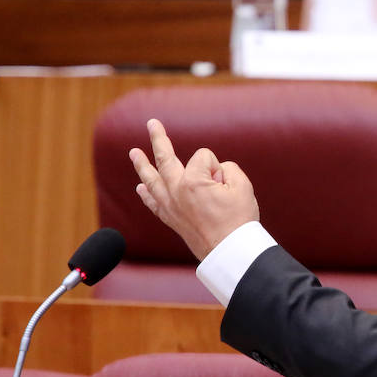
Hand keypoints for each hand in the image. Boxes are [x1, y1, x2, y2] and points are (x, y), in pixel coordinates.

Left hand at [129, 118, 258, 259]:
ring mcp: (171, 206)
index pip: (204, 157)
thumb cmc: (238, 220)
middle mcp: (176, 191)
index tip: (226, 184)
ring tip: (133, 152)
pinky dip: (146, 194)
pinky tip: (140, 187)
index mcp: (193, 181)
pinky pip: (153, 203)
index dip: (218, 167)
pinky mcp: (171, 220)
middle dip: (159, 139)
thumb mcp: (243, 186)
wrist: (229, 252)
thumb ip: (228, 169)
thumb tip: (214, 173)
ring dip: (142, 165)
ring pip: (152, 179)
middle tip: (152, 124)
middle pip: (165, 158)